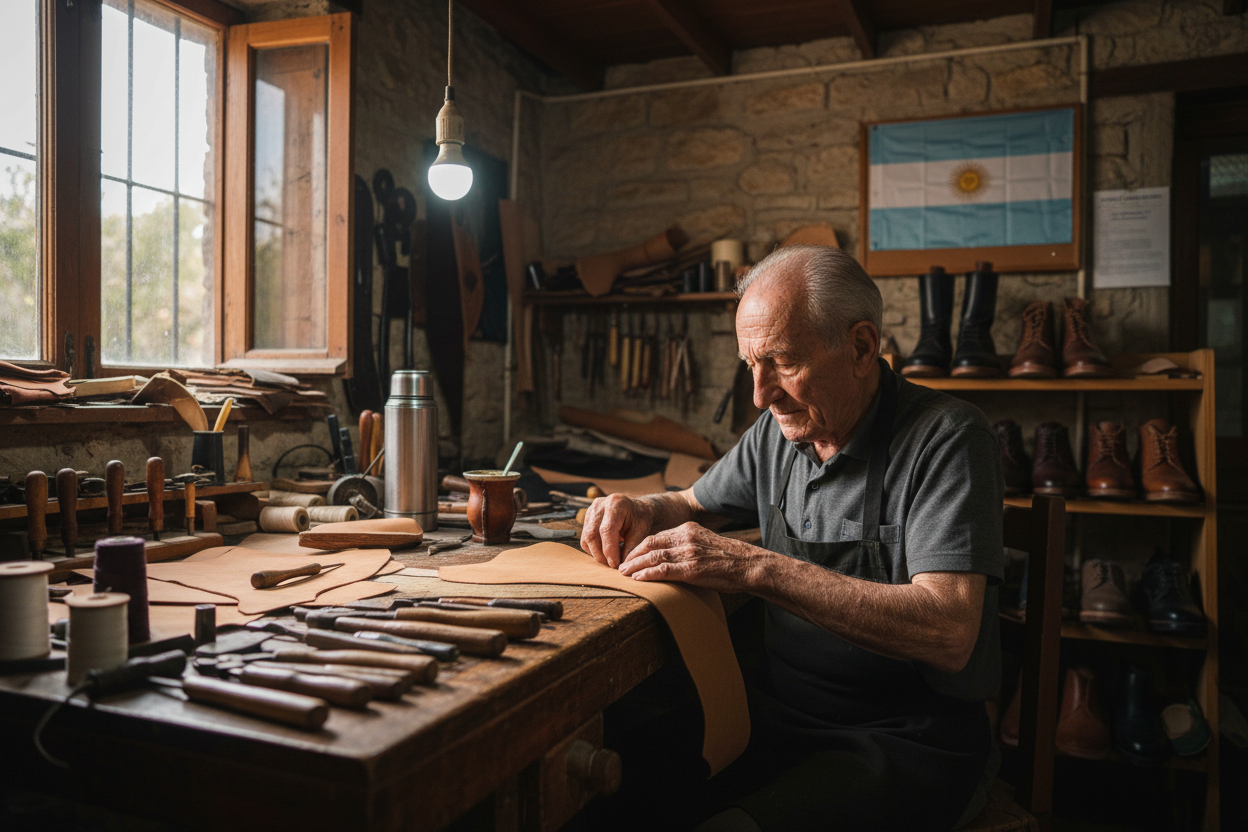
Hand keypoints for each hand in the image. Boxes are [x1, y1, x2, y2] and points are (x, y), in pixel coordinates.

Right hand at [580, 494, 653, 567]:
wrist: (636, 509)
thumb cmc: (640, 519)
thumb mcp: (641, 532)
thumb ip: (631, 548)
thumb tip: (621, 566)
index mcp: (616, 503)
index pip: (607, 530)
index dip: (609, 550)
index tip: (615, 564)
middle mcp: (600, 505)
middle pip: (592, 534)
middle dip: (601, 554)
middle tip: (613, 565)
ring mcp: (590, 511)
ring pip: (586, 538)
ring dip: (597, 553)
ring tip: (611, 559)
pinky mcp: (587, 518)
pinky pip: (585, 539)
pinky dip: (594, 549)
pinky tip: (606, 552)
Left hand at [618, 522, 766, 592]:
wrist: (748, 565)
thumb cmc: (728, 558)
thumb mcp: (705, 543)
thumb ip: (687, 545)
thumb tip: (670, 556)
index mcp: (688, 529)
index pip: (656, 535)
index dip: (640, 545)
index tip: (630, 554)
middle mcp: (686, 537)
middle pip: (650, 544)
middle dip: (633, 555)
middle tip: (621, 564)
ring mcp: (688, 552)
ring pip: (653, 556)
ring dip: (635, 565)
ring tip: (624, 573)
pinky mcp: (691, 568)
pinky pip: (663, 570)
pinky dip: (648, 574)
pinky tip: (638, 578)